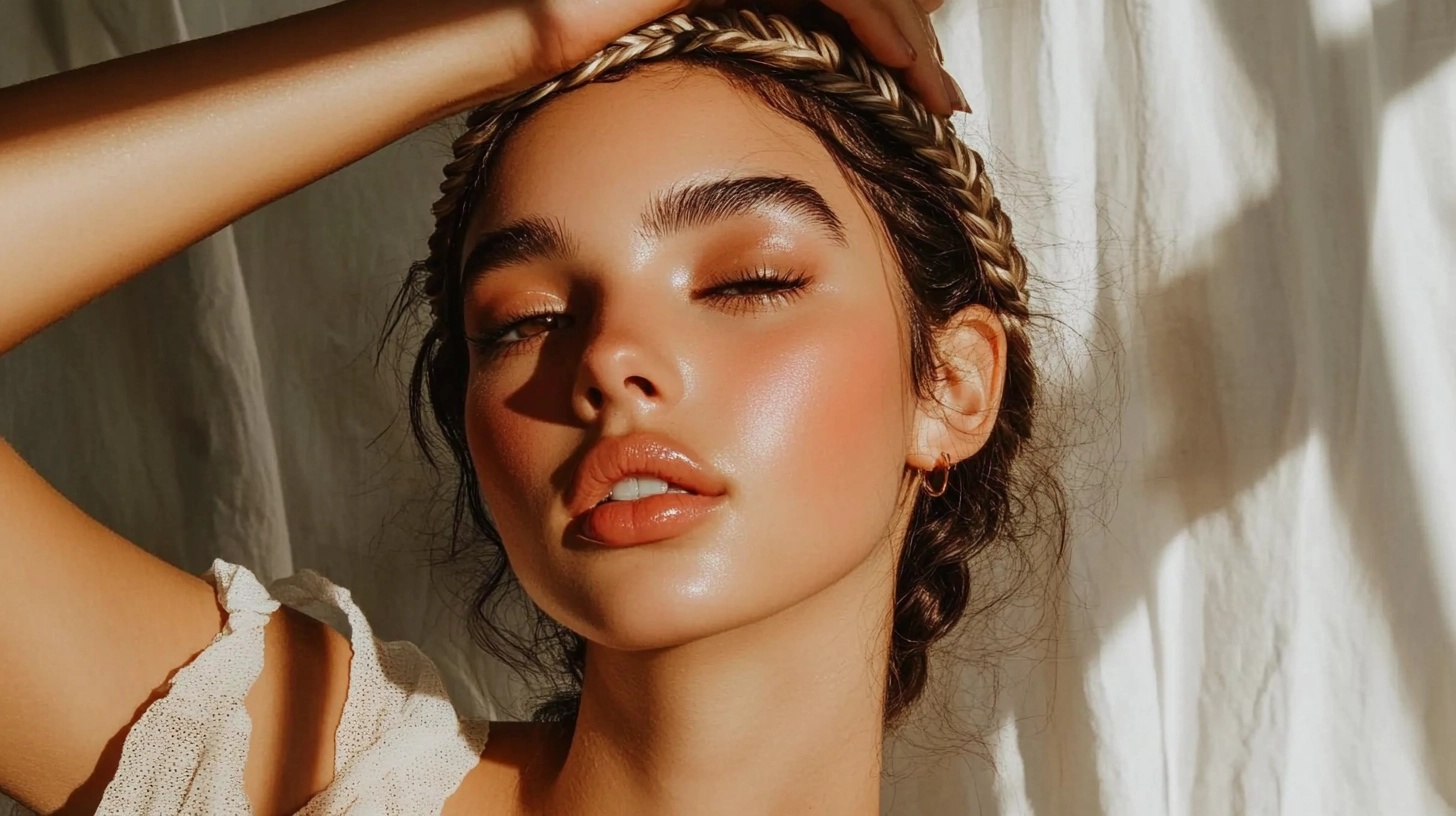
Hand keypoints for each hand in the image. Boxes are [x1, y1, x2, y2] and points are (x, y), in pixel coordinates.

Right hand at [520, 0, 966, 115]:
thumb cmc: (541, 78)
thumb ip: (692, 108)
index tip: (913, 102)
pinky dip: (868, 19)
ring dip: (904, 34)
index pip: (822, 11)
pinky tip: (898, 65)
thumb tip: (718, 164)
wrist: (482, 29)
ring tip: (937, 91)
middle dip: (908, 41)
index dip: (875, 46)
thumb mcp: (639, 96)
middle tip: (943, 98)